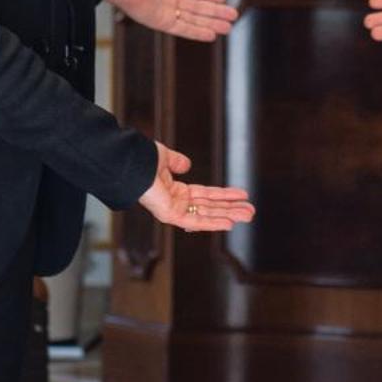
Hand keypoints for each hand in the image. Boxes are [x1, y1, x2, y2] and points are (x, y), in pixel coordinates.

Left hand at [110, 0, 237, 41]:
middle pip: (196, 7)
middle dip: (216, 12)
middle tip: (232, 16)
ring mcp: (164, 11)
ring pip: (193, 19)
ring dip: (211, 23)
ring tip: (228, 27)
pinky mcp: (160, 22)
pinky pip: (182, 29)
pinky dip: (197, 32)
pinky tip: (212, 35)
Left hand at [135, 142, 255, 231]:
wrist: (130, 164)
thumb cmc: (142, 160)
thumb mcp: (165, 158)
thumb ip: (177, 162)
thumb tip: (187, 165)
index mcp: (175, 191)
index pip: (206, 195)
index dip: (225, 195)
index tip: (242, 195)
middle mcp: (177, 202)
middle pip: (210, 207)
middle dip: (231, 209)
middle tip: (251, 211)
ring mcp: (174, 211)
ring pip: (207, 215)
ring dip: (228, 216)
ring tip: (248, 216)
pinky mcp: (171, 216)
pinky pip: (196, 221)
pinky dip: (213, 222)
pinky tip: (229, 223)